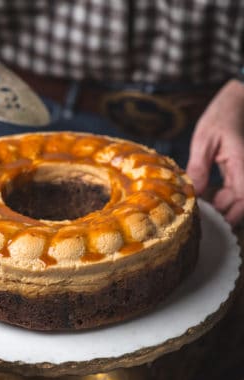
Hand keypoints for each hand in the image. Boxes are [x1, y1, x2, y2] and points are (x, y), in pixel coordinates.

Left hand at [186, 79, 243, 225]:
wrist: (237, 101)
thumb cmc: (221, 116)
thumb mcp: (205, 139)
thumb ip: (200, 167)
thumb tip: (195, 194)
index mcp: (242, 163)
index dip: (234, 214)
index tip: (218, 223)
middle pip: (243, 202)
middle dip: (226, 213)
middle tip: (202, 217)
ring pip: (239, 199)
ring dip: (223, 206)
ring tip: (201, 207)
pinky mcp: (239, 171)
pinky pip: (234, 190)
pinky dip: (222, 197)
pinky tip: (206, 197)